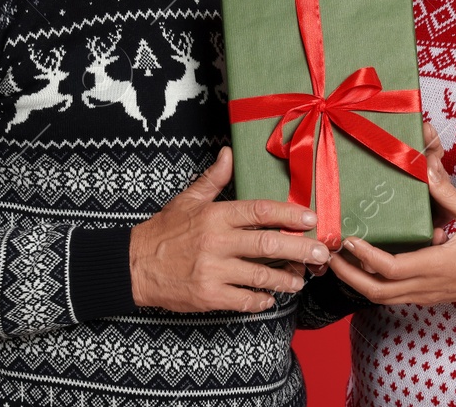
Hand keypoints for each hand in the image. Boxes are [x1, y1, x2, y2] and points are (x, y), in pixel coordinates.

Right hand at [130, 146, 333, 312]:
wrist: (134, 265)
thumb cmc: (163, 231)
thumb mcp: (187, 200)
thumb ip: (213, 179)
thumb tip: (229, 153)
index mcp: (215, 216)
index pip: (259, 211)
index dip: (289, 214)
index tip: (311, 218)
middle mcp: (216, 242)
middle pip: (268, 244)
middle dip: (300, 249)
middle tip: (321, 254)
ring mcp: (213, 271)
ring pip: (260, 275)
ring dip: (286, 279)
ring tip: (300, 280)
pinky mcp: (208, 296)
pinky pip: (243, 300)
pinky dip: (260, 301)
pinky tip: (269, 298)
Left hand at [326, 118, 455, 305]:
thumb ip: (448, 194)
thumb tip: (426, 169)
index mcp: (435, 265)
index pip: (391, 268)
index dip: (365, 256)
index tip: (348, 239)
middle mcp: (424, 285)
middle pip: (375, 291)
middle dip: (348, 275)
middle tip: (328, 254)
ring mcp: (423, 295)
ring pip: (380, 298)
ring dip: (356, 282)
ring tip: (338, 261)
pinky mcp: (424, 296)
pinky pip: (390, 296)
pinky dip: (371, 285)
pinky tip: (361, 267)